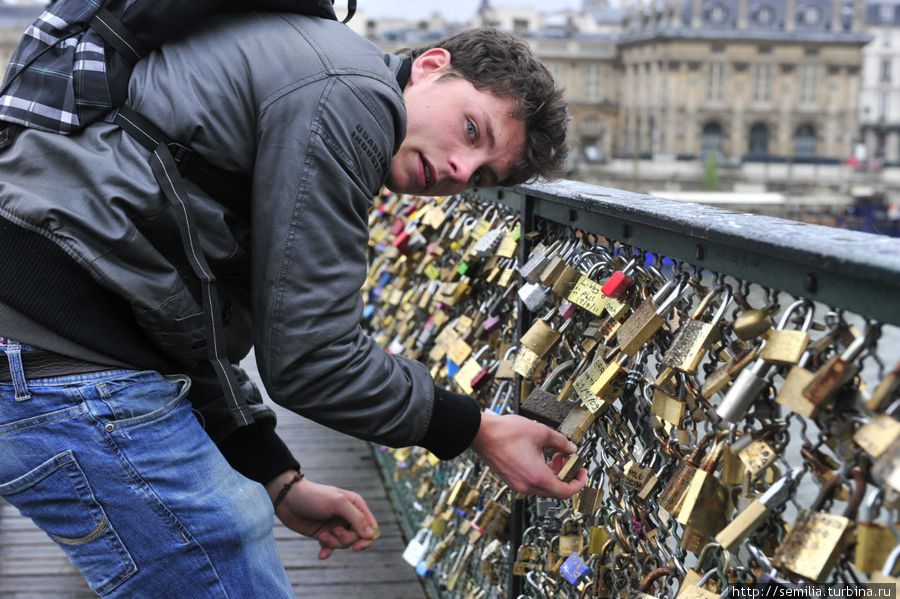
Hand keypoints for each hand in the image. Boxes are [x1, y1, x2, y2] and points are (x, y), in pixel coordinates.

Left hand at [266, 471, 377, 559]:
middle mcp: (348, 516)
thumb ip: (356, 518)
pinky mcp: (324, 534)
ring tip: (322, 536)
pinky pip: (331, 548)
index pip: (371, 526)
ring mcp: (336, 526)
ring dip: (333, 543)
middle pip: (358, 537)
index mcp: (356, 505)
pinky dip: (327, 551)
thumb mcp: (337, 503)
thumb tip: (370, 535)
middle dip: (346, 539)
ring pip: (344, 544)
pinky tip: (321, 555)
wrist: (288, 499)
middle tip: (334, 532)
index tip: (357, 545)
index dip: (367, 538)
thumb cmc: (314, 497)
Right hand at [469, 411, 586, 497]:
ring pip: (544, 487)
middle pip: (555, 490)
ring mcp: (517, 484)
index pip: (566, 491)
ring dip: (553, 473)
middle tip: (568, 459)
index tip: (582, 472)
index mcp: (537, 476)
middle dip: (566, 475)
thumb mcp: (540, 432)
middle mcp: (527, 485)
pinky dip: (541, 473)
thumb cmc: (505, 433)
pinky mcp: (511, 480)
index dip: (578, 483)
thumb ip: (560, 442)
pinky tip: (540, 456)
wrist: (480, 433)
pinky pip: (532, 483)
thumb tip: (571, 448)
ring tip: (554, 454)